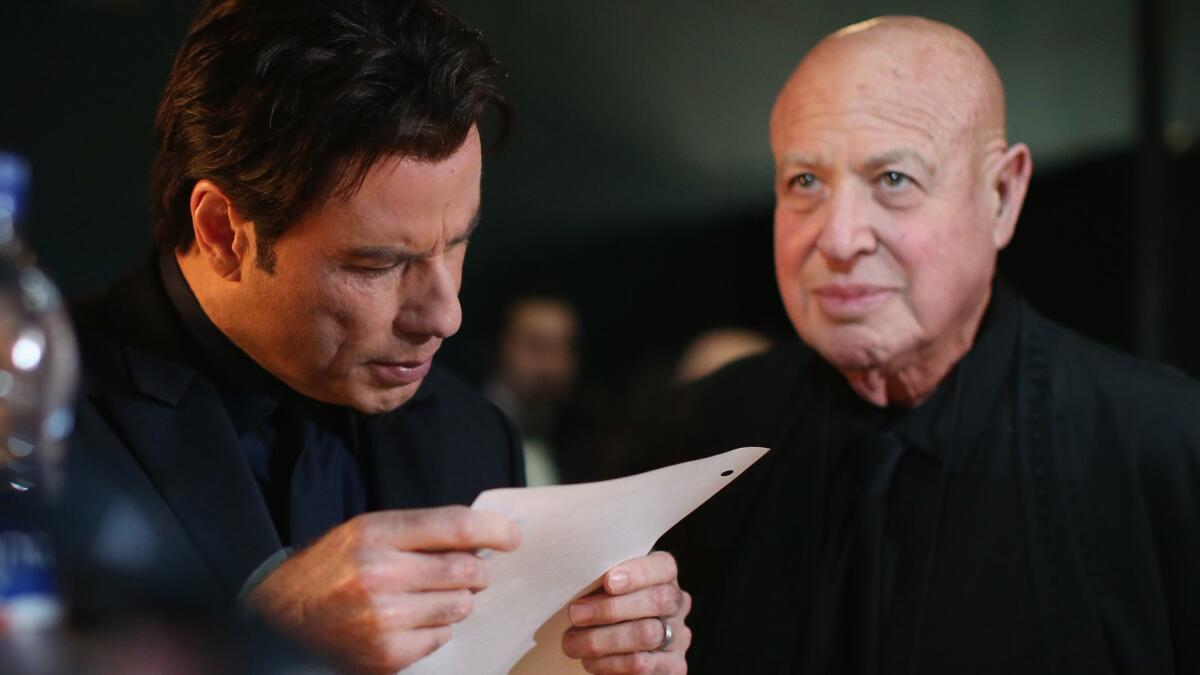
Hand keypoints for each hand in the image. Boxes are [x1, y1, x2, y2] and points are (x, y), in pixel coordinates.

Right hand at [246, 506, 519, 673]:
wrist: (278, 621)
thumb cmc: (329, 572)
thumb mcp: (364, 534)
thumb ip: (418, 533)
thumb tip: (480, 537)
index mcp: (374, 534)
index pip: (455, 526)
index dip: (494, 530)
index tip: (512, 536)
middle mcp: (378, 574)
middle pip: (465, 571)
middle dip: (477, 572)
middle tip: (471, 572)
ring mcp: (383, 619)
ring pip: (459, 607)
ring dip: (456, 602)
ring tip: (427, 598)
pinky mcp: (386, 655)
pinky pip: (440, 638)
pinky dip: (435, 631)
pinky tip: (408, 622)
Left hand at [562, 551, 690, 673]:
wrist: (615, 649)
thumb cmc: (604, 608)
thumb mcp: (604, 589)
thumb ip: (601, 581)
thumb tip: (579, 576)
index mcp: (664, 576)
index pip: (664, 566)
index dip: (638, 573)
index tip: (607, 581)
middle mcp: (678, 604)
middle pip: (658, 600)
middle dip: (612, 608)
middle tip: (576, 613)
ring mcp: (679, 637)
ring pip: (647, 635)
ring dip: (602, 640)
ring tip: (572, 643)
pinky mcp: (673, 667)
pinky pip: (641, 664)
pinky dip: (610, 663)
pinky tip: (589, 661)